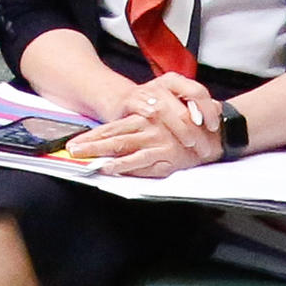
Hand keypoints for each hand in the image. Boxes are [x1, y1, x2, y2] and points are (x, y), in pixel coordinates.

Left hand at [75, 97, 200, 178]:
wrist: (214, 133)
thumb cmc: (187, 129)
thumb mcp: (162, 124)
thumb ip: (142, 132)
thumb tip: (120, 146)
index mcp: (143, 118)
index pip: (112, 127)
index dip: (92, 135)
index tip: (74, 143)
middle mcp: (146, 127)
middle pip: (111, 136)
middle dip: (89, 143)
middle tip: (71, 150)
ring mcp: (154, 141)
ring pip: (121, 146)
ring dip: (100, 152)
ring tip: (83, 158)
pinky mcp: (164, 155)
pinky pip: (139, 161)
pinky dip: (123, 165)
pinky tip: (108, 167)